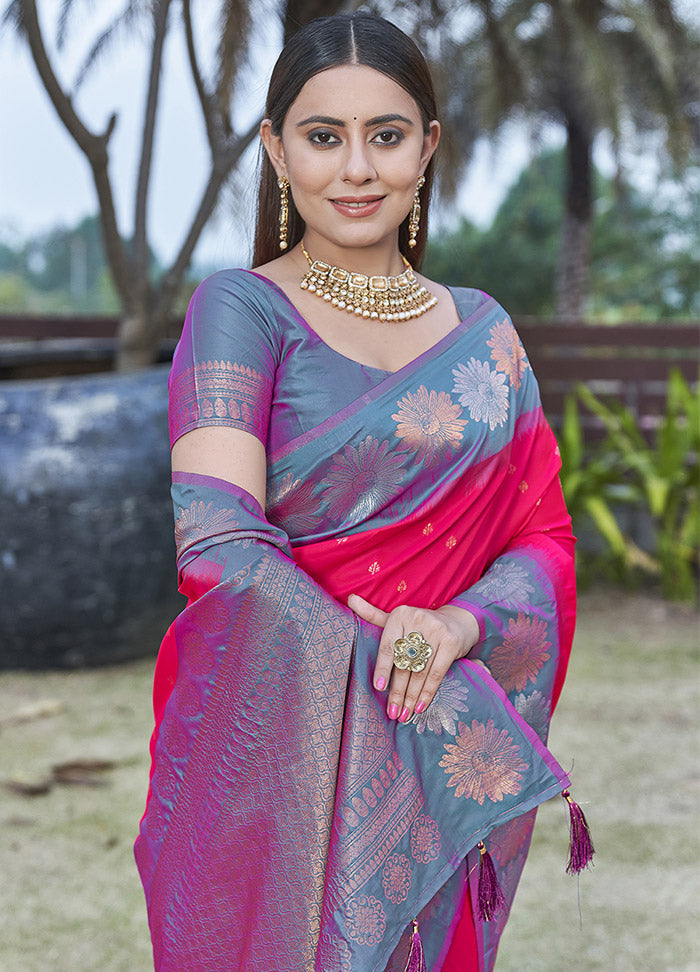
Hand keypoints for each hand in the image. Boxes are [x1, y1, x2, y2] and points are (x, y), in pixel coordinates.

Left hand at [347, 594, 479, 722]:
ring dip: (411, 697)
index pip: (388, 646)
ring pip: (419, 671)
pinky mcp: (451, 642)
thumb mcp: (397, 618)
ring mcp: (437, 630)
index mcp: (400, 614)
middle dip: (397, 691)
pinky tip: (420, 707)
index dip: (382, 668)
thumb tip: (351, 599)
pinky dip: (428, 693)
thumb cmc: (420, 624)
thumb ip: (373, 614)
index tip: (379, 687)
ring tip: (403, 715)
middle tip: (392, 712)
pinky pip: (436, 673)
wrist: (458, 621)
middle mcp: (418, 619)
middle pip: (404, 662)